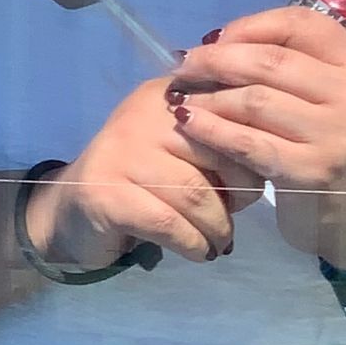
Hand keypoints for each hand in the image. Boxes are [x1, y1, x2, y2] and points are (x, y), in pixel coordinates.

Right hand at [23, 76, 264, 268]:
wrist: (72, 212)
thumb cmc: (140, 182)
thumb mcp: (180, 148)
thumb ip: (220, 138)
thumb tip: (273, 157)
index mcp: (167, 93)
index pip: (231, 111)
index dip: (254, 152)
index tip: (255, 182)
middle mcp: (143, 114)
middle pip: (220, 152)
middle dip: (242, 191)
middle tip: (237, 215)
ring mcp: (121, 152)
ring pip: (198, 194)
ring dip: (218, 227)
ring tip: (219, 241)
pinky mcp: (106, 193)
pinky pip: (170, 224)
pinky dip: (193, 244)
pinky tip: (197, 251)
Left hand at [167, 8, 345, 267]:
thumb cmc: (327, 150)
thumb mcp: (326, 101)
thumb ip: (289, 69)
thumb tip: (217, 42)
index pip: (301, 25)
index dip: (252, 26)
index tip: (215, 38)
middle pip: (271, 61)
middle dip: (218, 60)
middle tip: (184, 66)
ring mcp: (337, 134)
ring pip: (255, 100)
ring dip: (210, 96)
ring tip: (182, 96)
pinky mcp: (312, 170)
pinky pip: (249, 142)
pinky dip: (213, 130)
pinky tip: (189, 123)